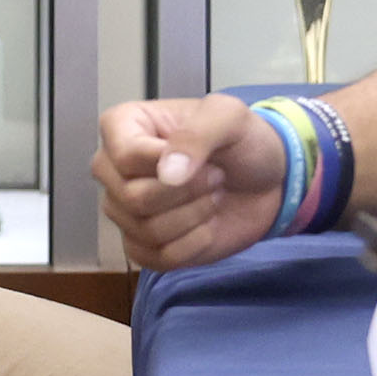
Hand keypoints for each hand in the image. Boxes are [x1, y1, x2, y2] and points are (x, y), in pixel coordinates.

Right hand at [92, 95, 288, 270]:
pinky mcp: (142, 245)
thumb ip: (197, 135)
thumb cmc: (240, 140)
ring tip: (213, 195)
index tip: (207, 159)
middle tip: (216, 177)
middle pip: (132, 197)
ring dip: (195, 215)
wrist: (264, 181)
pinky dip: (194, 245)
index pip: (126, 156)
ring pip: (146, 230)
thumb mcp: (228, 118)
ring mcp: (124, 210)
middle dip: (188, 192)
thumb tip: (166, 174)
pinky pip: (157, 258)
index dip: (168, 163)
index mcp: (122, 127)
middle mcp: (112, 169)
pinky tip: (207, 225)